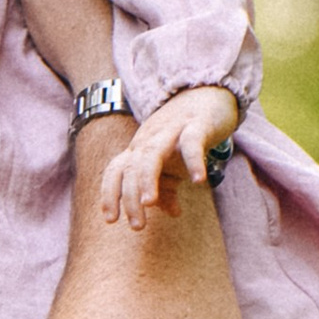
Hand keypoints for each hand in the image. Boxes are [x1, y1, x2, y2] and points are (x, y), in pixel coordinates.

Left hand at [100, 86, 241, 230]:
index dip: (109, 193)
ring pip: (152, 154)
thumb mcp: (173, 164)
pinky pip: (191, 142)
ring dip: (147, 179)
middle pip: (131, 167)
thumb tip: (172, 212)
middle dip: (129, 197)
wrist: (208, 93)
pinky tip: (199, 181)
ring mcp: (172, 130)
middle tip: (137, 225)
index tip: (111, 220)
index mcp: (140, 148)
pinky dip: (193, 161)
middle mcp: (150, 138)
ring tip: (150, 204)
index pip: (116, 170)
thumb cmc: (185, 132)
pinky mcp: (197, 124)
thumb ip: (168, 188)